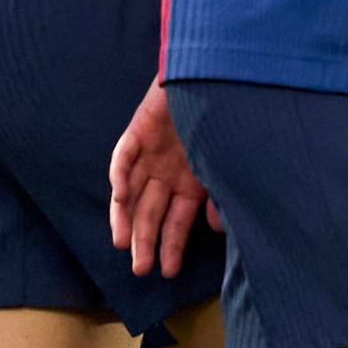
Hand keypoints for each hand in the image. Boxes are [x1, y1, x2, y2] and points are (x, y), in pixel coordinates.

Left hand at [110, 83, 213, 278]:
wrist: (213, 75)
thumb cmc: (226, 120)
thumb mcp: (227, 165)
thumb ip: (221, 196)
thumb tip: (217, 228)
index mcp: (190, 183)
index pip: (177, 221)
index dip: (172, 246)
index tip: (168, 271)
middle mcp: (167, 174)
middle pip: (150, 213)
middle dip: (146, 241)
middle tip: (140, 269)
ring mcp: (150, 155)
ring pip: (131, 194)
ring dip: (126, 219)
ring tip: (122, 244)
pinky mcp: (137, 132)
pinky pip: (123, 158)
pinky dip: (121, 176)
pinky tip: (121, 197)